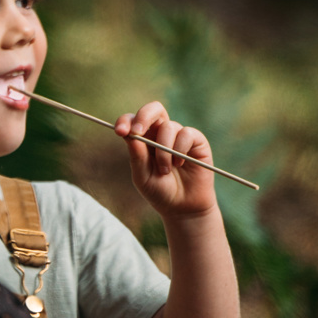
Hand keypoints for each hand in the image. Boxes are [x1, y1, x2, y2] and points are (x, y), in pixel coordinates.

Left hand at [115, 102, 217, 218]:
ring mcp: (179, 135)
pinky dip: (180, 149)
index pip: (133, 120)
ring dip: (163, 150)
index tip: (120, 131)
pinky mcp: (196, 140)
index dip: (126, 121)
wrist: (182, 208)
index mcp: (144, 139)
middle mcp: (161, 133)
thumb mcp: (142, 176)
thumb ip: (137, 156)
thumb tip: (130, 134)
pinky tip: (180, 164)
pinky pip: (186, 133)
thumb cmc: (159, 191)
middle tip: (137, 131)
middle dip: (143, 116)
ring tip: (165, 170)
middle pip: (153, 109)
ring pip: (168, 127)